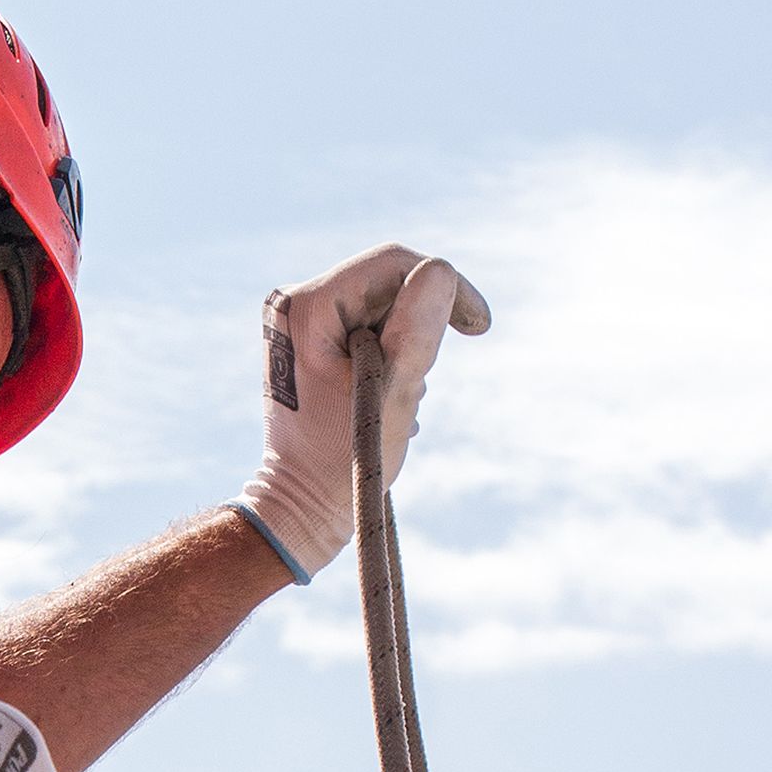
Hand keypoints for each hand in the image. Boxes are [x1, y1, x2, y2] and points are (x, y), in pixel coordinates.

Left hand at [235, 245, 489, 581]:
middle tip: (423, 382)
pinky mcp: (307, 345)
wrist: (300, 508)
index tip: (479, 327)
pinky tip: (383, 400)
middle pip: (385, 283)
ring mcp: (296, 326)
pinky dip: (388, 357)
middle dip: (420, 324)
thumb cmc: (344, 461)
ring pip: (379, 308)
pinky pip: (364, 329)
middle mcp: (292, 306)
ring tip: (396, 400)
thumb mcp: (393, 392)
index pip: (392, 263)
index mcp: (304, 308)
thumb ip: (416, 329)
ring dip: (406, 346)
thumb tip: (441, 271)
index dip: (446, 284)